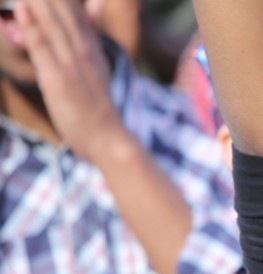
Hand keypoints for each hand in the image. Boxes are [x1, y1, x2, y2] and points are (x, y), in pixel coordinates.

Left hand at [15, 0, 127, 161]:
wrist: (108, 138)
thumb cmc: (99, 107)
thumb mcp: (98, 65)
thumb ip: (92, 34)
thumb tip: (95, 5)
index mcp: (92, 49)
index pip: (76, 12)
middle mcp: (83, 51)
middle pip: (63, 12)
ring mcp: (71, 64)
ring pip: (52, 25)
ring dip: (39, 3)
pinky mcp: (58, 79)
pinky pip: (42, 48)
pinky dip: (32, 27)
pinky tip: (21, 9)